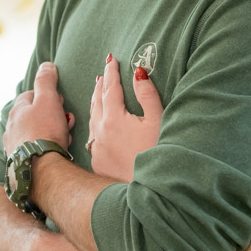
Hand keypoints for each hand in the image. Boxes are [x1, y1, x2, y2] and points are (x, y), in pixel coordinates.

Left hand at [3, 61, 74, 153]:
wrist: (40, 168)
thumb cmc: (45, 131)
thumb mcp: (48, 100)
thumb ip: (46, 81)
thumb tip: (46, 65)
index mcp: (16, 110)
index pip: (30, 95)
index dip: (47, 96)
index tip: (60, 101)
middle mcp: (11, 127)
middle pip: (34, 115)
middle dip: (53, 115)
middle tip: (66, 119)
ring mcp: (14, 145)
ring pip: (37, 132)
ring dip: (52, 130)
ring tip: (65, 136)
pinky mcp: (20, 161)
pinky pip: (36, 148)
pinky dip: (47, 146)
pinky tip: (57, 150)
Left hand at [87, 54, 163, 180]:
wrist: (149, 192)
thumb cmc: (157, 154)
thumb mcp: (157, 121)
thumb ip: (147, 95)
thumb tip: (138, 72)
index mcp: (114, 119)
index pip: (111, 88)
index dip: (112, 72)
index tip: (111, 59)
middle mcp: (100, 132)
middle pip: (97, 101)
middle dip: (100, 85)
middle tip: (103, 73)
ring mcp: (97, 149)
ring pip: (92, 119)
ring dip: (95, 103)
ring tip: (98, 92)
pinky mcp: (98, 163)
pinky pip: (92, 137)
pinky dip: (95, 125)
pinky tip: (98, 125)